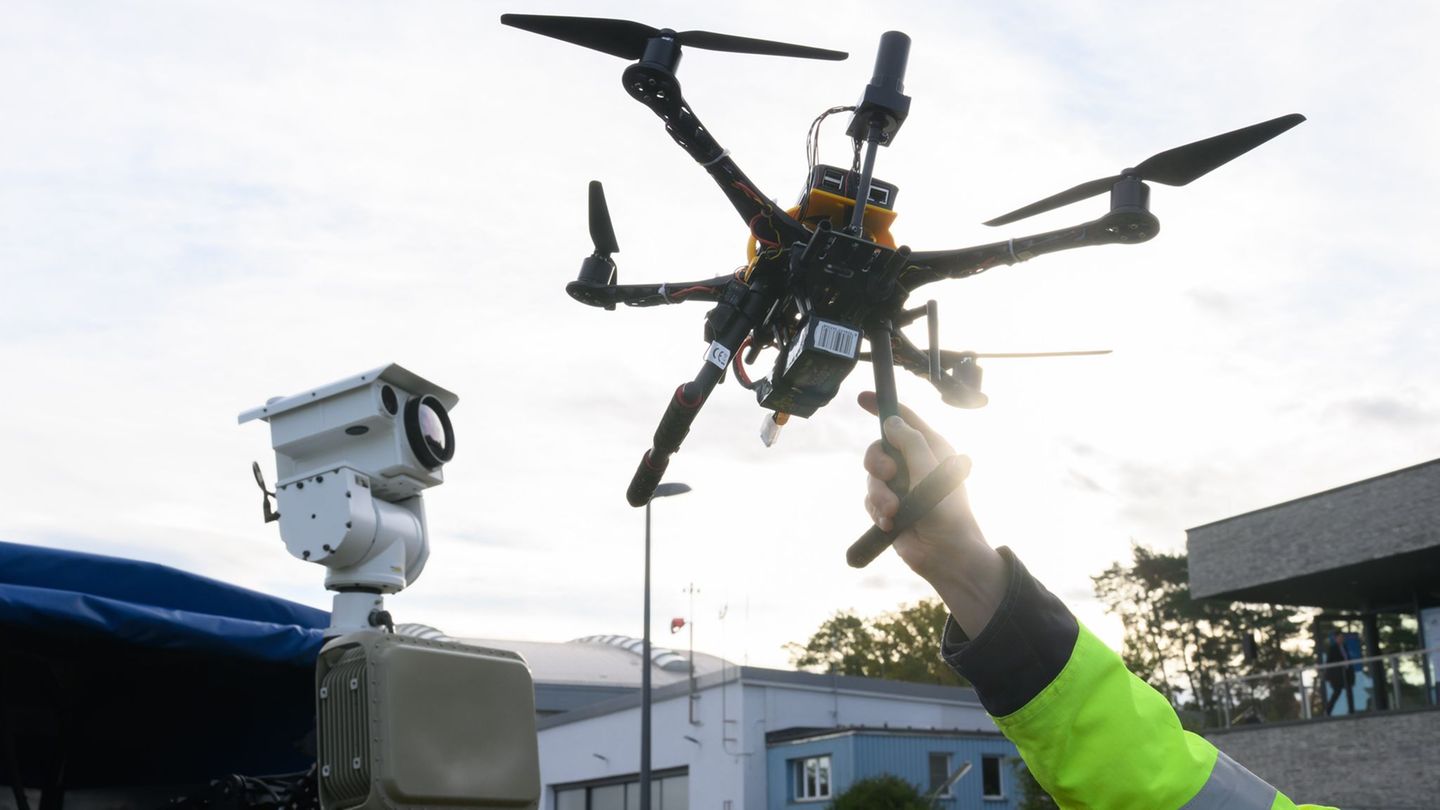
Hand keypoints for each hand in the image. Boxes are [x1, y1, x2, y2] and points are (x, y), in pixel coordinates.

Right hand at [858, 391, 1006, 635]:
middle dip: (878, 463)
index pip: (904, 420)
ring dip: (880, 494)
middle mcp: (914, 465)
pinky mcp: (889, 508)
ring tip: (892, 511)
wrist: (946, 554)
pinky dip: (877, 510)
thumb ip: (910, 441)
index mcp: (931, 449)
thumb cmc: (948, 510)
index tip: (862, 398)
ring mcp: (901, 487)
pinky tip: (890, 522)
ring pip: (871, 477)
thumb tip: (891, 421)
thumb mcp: (930, 469)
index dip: (884, 408)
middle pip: (879, 449)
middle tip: (888, 475)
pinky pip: (870, 500)